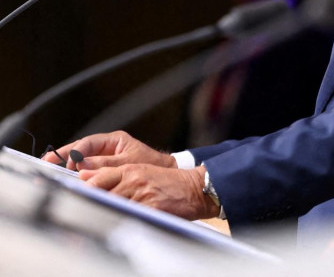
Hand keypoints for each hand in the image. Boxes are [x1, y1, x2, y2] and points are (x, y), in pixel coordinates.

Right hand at [40, 131, 174, 170]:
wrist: (164, 172)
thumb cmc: (151, 164)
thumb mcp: (129, 162)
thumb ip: (106, 164)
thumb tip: (83, 165)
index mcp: (115, 140)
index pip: (89, 143)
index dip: (76, 152)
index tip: (69, 162)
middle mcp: (108, 147)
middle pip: (81, 148)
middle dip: (64, 154)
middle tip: (46, 160)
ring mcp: (106, 157)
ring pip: (82, 158)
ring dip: (68, 163)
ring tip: (51, 167)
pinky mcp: (106, 167)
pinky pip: (88, 168)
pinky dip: (78, 172)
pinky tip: (68, 177)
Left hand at [79, 164, 219, 219]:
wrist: (196, 187)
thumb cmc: (169, 182)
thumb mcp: (141, 172)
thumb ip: (113, 174)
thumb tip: (85, 176)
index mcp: (130, 170)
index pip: (97, 179)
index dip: (84, 189)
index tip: (75, 197)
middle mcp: (134, 180)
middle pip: (102, 194)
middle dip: (91, 204)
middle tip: (81, 216)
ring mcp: (142, 194)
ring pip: (113, 206)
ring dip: (106, 214)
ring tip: (98, 223)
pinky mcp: (151, 207)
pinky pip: (130, 217)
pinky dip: (123, 222)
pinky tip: (120, 225)